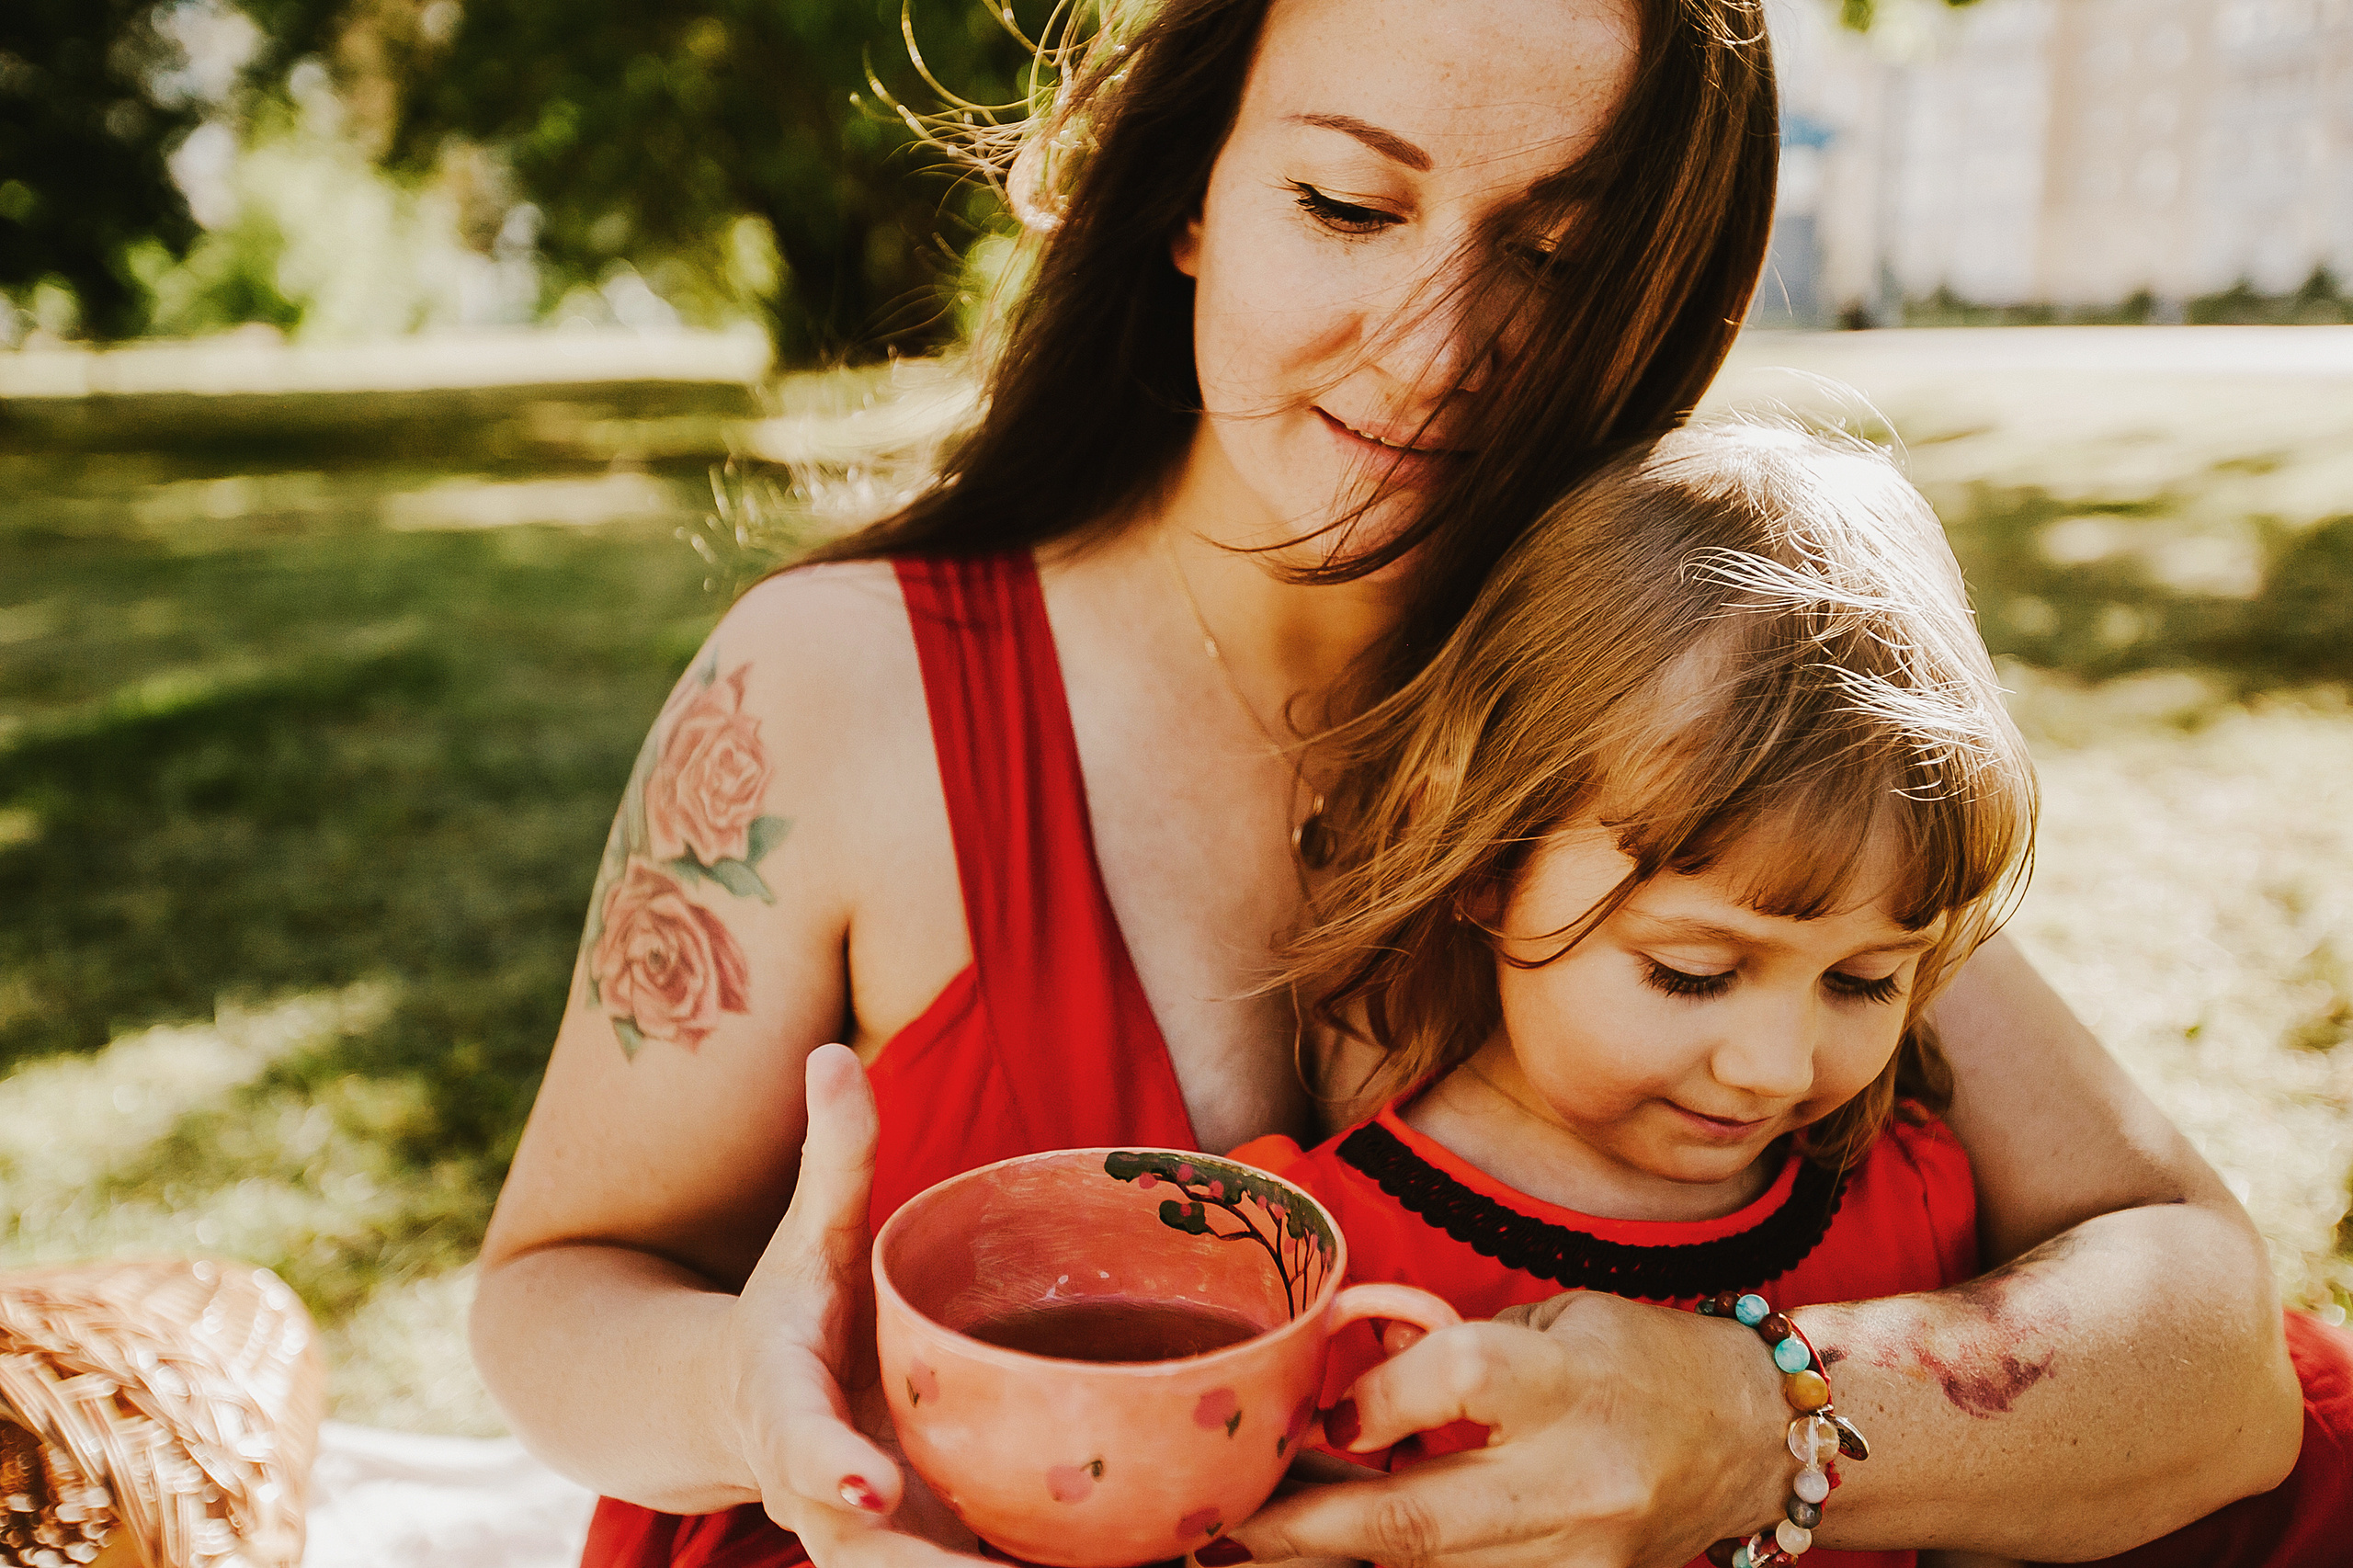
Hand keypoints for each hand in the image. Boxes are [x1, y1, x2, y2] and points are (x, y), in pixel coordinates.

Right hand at [723, 1044, 988, 1567]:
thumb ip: (834, 1157)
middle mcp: (823, 1493)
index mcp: (787, 1407)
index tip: (869, 1484)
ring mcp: (870, 1536)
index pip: (800, 1444)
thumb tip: (830, 1053)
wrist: (746, 1412)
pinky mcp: (919, 1552)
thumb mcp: (809, 1237)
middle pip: (865, 1550)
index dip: (830, 1467)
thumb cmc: (792, 1314)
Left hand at [1217, 1291, 1788, 1567]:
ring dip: (1335, 1560)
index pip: (1452, 1381)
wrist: (1753, 1438)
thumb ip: (1450, 1347)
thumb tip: (1343, 1384)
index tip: (1322, 1415)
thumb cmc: (1642, 1358)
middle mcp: (1573, 1482)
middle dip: (1306, 1529)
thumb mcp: (1552, 1318)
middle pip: (1418, 1520)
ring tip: (1255, 1543)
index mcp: (1569, 1382)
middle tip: (1221, 1527)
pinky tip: (1338, 1557)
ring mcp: (1576, 1558)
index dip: (1371, 1400)